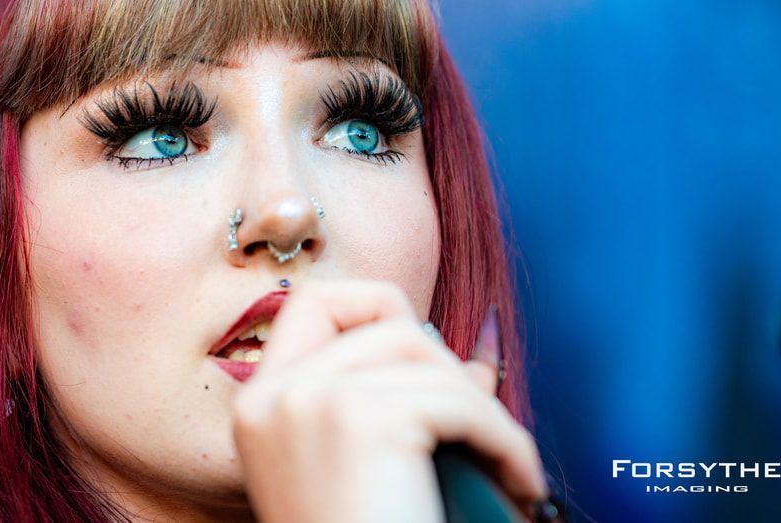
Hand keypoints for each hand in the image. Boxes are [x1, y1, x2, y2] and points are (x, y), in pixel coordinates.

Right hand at [232, 279, 547, 521]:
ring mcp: (310, 401)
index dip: (373, 308)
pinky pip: (462, 403)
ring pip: (428, 358)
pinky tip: (518, 480)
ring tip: (506, 459)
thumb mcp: (370, 469)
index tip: (422, 354)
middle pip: (385, 320)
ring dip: (483, 409)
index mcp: (261, 405)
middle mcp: (274, 395)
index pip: (312, 301)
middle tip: (474, 424)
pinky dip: (506, 441)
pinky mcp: (358, 419)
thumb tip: (479, 356)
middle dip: (446, 366)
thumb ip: (407, 401)